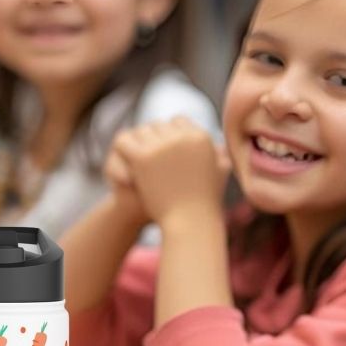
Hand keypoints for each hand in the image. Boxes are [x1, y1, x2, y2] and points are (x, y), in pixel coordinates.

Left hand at [105, 118, 229, 227]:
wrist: (190, 223)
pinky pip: (125, 142)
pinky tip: (129, 166)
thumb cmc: (206, 203)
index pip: (179, 122)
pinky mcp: (143, 157)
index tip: (167, 153)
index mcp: (201, 136)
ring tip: (139, 163)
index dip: (172, 135)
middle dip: (155, 140)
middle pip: (160, 126)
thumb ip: (221, 157)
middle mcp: (183, 136)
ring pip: (143, 131)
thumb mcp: (220, 174)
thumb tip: (221, 146)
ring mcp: (162, 145)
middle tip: (149, 159)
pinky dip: (124, 150)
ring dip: (140, 145)